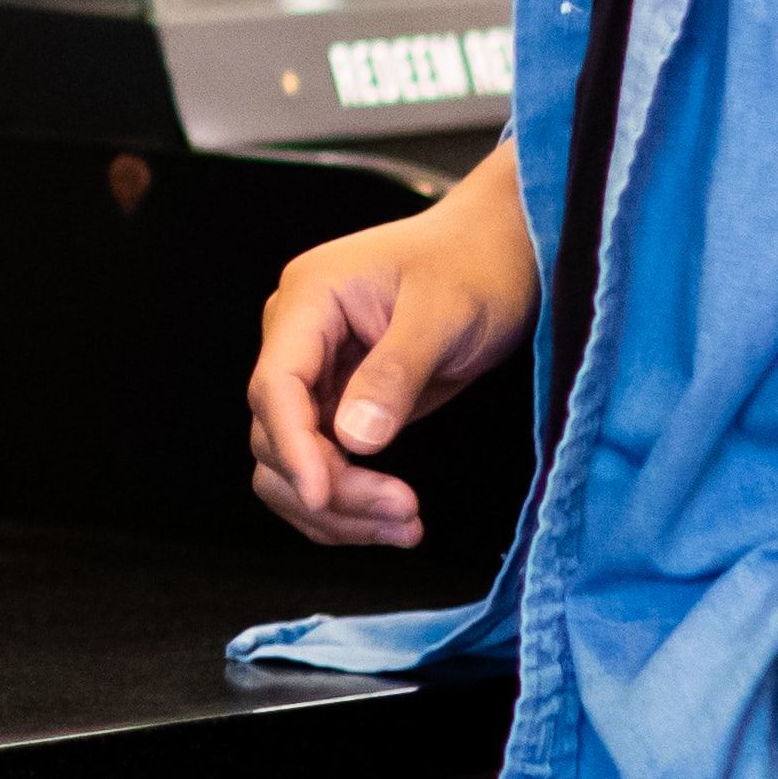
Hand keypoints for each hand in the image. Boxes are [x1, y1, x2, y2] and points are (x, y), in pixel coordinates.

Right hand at [244, 144, 538, 550]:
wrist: (501, 252)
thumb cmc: (476, 264)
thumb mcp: (445, 312)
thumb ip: (396, 373)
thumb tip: (354, 440)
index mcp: (308, 300)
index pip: (276, 385)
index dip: (293, 446)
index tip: (324, 494)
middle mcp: (298, 340)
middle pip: (276, 435)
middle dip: (330, 487)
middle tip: (404, 514)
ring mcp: (316, 375)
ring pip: (290, 462)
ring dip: (337, 508)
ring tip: (407, 526)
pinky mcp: (339, 404)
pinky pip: (323, 464)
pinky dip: (350, 502)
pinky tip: (395, 518)